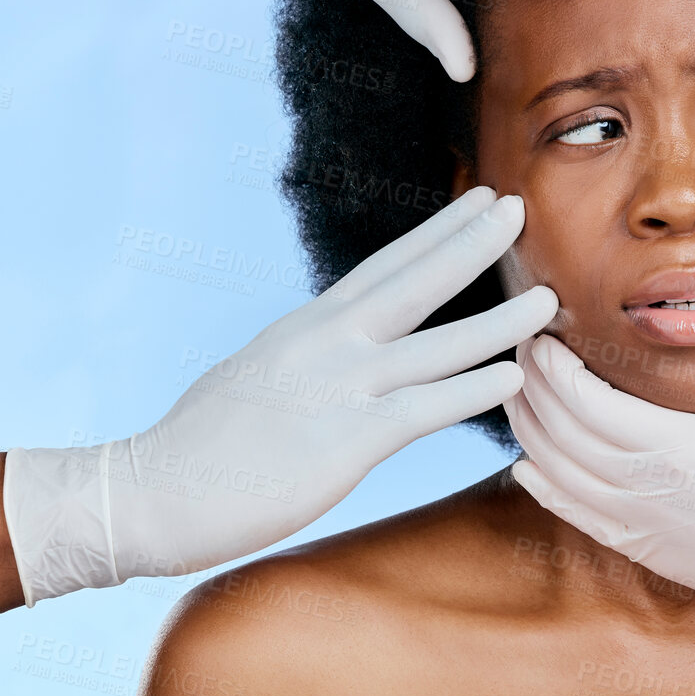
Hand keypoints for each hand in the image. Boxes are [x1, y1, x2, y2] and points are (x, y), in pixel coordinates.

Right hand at [4, 186, 554, 601]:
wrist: (147, 494)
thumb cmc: (199, 447)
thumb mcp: (257, 375)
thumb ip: (304, 356)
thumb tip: (333, 346)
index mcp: (307, 328)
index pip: (384, 266)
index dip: (436, 233)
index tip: (477, 201)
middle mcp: (325, 345)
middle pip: (413, 281)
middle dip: (470, 243)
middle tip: (519, 205)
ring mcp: (335, 389)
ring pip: (434, 345)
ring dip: (497, 321)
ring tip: (547, 299)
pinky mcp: (342, 442)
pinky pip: (421, 409)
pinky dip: (470, 390)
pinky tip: (513, 377)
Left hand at [505, 281, 694, 688]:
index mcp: (677, 447)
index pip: (585, 402)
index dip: (552, 368)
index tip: (539, 334)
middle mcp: (645, 488)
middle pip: (559, 433)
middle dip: (531, 388)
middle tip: (520, 349)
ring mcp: (642, 524)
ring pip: (558, 475)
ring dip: (530, 432)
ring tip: (517, 394)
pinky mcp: (647, 551)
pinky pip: (575, 517)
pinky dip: (544, 488)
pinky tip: (527, 468)